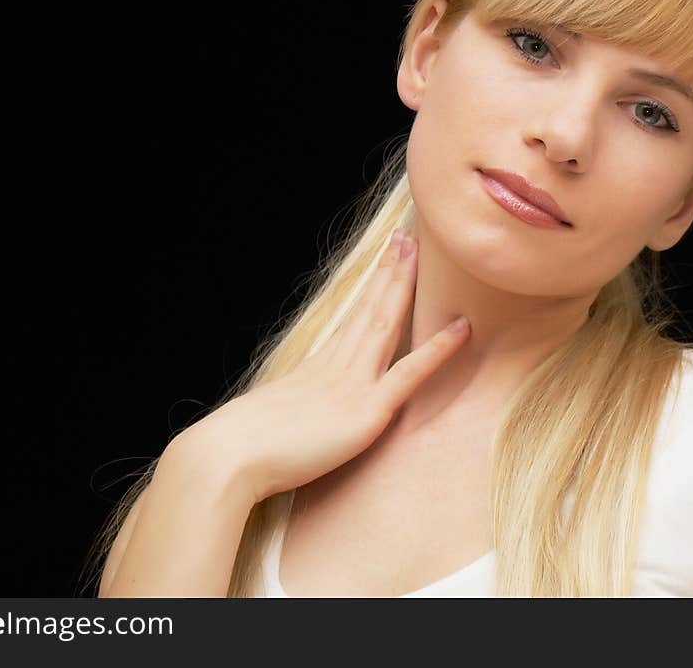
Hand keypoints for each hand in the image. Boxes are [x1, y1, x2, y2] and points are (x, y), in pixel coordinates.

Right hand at [173, 228, 470, 503]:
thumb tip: (296, 408)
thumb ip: (295, 406)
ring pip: (385, 323)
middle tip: (405, 237)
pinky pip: (409, 374)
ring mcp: (353, 384)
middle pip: (369, 308)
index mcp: (317, 366)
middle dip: (389, 271)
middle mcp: (337, 365)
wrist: (229, 455)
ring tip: (418, 252)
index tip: (383, 259)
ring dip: (403, 286)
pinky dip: (437, 349)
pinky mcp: (367, 411)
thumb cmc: (243, 443)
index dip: (372, 287)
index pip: (352, 317)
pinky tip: (462, 328)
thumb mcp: (274, 414)